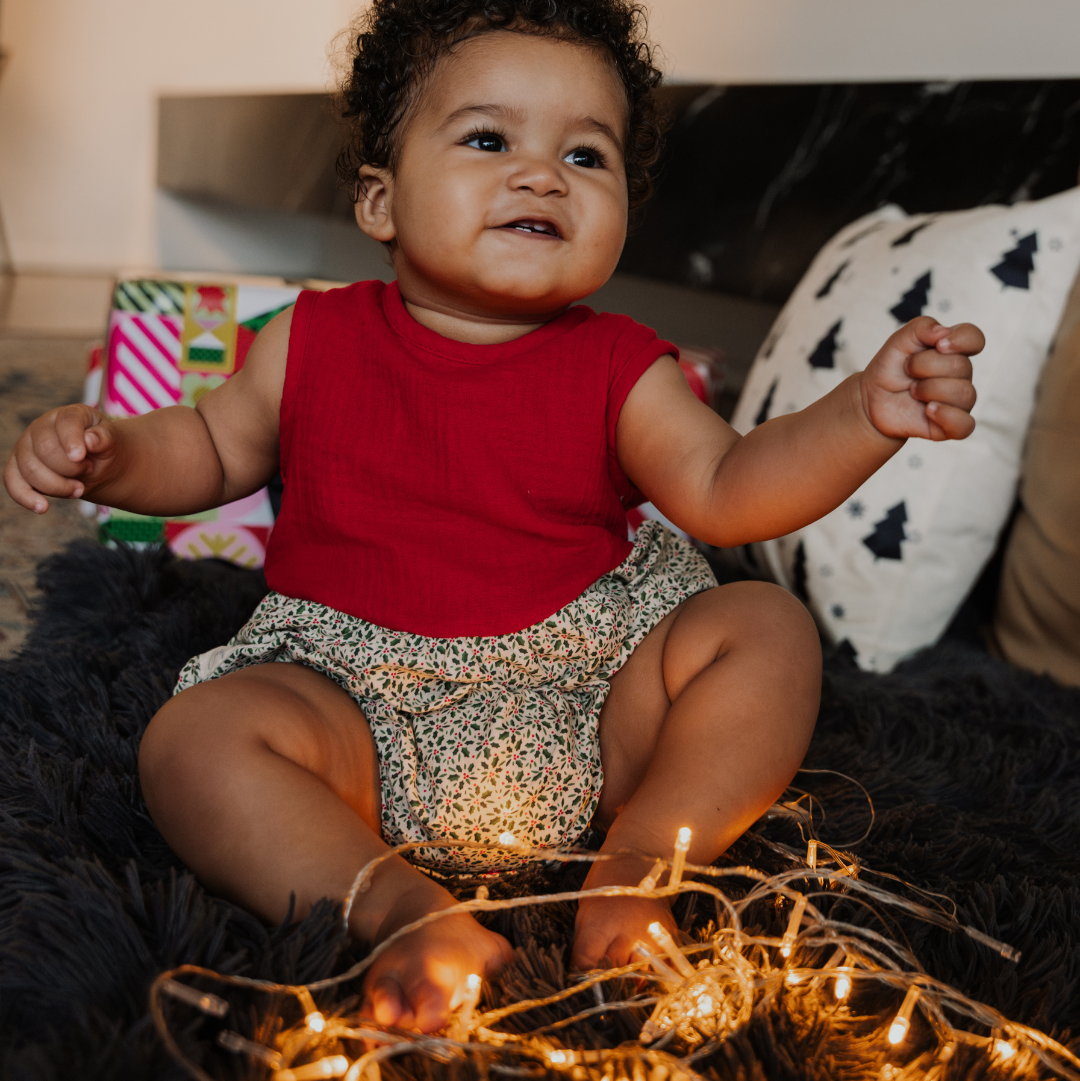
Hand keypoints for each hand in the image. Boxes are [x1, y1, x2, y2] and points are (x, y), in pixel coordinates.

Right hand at [3, 404, 117, 512]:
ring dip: (57, 486)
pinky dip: (25, 497)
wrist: (97, 463)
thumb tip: (90, 440)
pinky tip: (43, 508)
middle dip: (70, 468)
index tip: (81, 457)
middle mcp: (41, 427)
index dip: (71, 440)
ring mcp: (26, 446)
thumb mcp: (112, 441)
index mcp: (68, 415)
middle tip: (89, 470)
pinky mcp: (18, 467)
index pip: (66, 423)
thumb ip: (105, 438)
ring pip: (30, 469)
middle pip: (45, 449)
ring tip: (79, 489)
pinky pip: (12, 481)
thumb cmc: (104, 449)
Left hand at [860, 317, 982, 440]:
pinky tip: (928, 410)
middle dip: (925, 367)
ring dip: (929, 390)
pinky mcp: (951, 425)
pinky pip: (966, 425)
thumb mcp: (899, 341)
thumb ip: (921, 327)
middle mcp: (961, 375)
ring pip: (964, 393)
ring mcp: (958, 401)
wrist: (872, 400)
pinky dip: (947, 416)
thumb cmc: (890, 369)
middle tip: (908, 372)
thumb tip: (943, 332)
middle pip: (962, 366)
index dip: (961, 340)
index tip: (939, 345)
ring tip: (912, 391)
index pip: (974, 339)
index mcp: (952, 351)